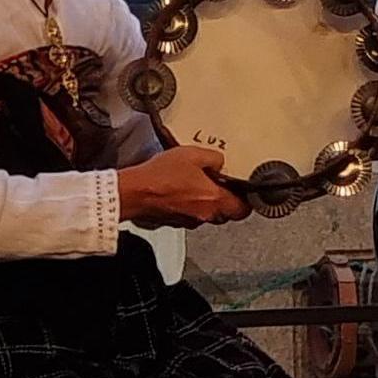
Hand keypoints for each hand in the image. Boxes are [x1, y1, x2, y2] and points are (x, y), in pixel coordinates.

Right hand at [117, 145, 247, 227]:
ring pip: (207, 215)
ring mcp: (188, 221)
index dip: (246, 200)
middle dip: (225, 200)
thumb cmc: (159, 176)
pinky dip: (187, 205)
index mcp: (215, 200)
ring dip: (205, 202)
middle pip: (226, 213)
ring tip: (195, 184)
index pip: (244, 210)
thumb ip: (214, 158)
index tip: (243, 190)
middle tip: (219, 184)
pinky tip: (178, 191)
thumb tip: (220, 162)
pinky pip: (187, 215)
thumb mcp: (193, 155)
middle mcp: (204, 215)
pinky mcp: (173, 222)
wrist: (131, 192)